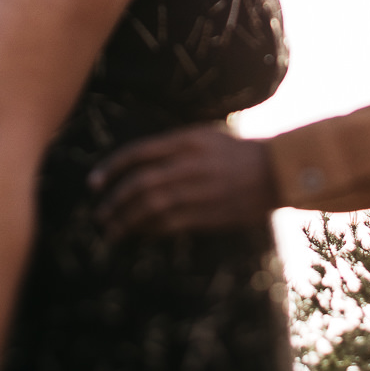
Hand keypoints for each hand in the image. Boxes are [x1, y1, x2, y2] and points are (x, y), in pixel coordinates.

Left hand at [89, 124, 278, 237]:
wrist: (276, 172)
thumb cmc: (238, 153)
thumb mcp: (206, 136)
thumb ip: (174, 147)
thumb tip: (140, 163)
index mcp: (186, 141)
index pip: (137, 153)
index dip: (111, 168)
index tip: (93, 184)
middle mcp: (188, 164)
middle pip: (139, 184)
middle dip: (114, 201)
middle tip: (99, 214)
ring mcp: (198, 191)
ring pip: (150, 208)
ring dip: (126, 221)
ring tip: (112, 230)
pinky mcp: (207, 214)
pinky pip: (169, 224)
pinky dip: (149, 230)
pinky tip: (139, 234)